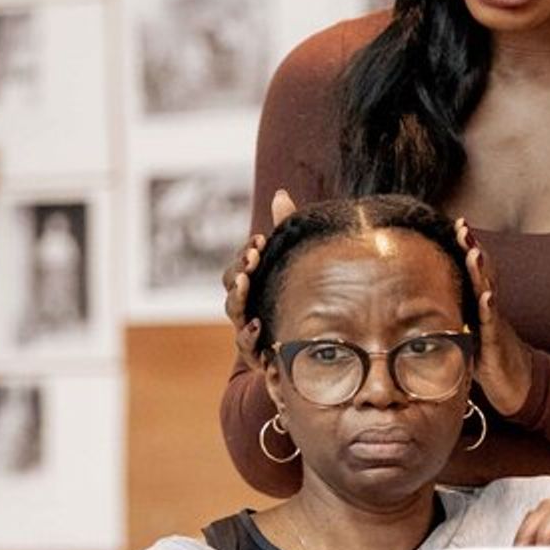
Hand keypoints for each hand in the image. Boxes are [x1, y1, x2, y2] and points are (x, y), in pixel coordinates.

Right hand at [222, 188, 296, 365]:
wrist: (317, 350)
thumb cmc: (300, 299)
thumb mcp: (296, 263)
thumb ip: (286, 230)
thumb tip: (280, 194)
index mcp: (254, 287)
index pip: (240, 267)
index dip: (246, 255)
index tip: (260, 242)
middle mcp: (248, 308)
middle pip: (232, 288)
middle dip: (239, 270)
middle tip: (252, 258)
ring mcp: (250, 330)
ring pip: (234, 313)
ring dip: (238, 297)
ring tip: (246, 282)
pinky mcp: (259, 355)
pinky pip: (246, 347)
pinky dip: (249, 336)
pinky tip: (259, 325)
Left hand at [457, 218, 533, 417]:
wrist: (518, 386)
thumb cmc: (488, 359)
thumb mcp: (466, 332)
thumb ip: (453, 316)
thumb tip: (422, 305)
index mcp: (479, 305)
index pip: (472, 271)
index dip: (465, 247)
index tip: (457, 223)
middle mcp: (488, 310)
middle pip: (481, 274)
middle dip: (473, 249)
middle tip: (463, 226)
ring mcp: (494, 326)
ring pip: (487, 294)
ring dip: (481, 273)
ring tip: (474, 252)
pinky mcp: (496, 346)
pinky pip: (492, 326)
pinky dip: (489, 310)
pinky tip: (486, 297)